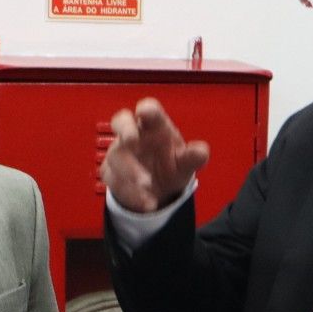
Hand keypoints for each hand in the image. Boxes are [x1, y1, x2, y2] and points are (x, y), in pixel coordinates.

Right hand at [103, 98, 210, 212]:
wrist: (156, 189)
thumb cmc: (170, 164)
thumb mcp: (184, 164)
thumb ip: (193, 157)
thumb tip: (202, 152)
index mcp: (154, 126)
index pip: (150, 110)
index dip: (147, 109)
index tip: (145, 111)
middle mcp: (134, 135)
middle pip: (120, 121)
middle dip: (125, 129)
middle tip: (131, 140)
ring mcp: (119, 152)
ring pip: (117, 156)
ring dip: (131, 172)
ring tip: (148, 186)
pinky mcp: (110, 171)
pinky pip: (115, 180)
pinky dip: (131, 193)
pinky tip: (147, 201)